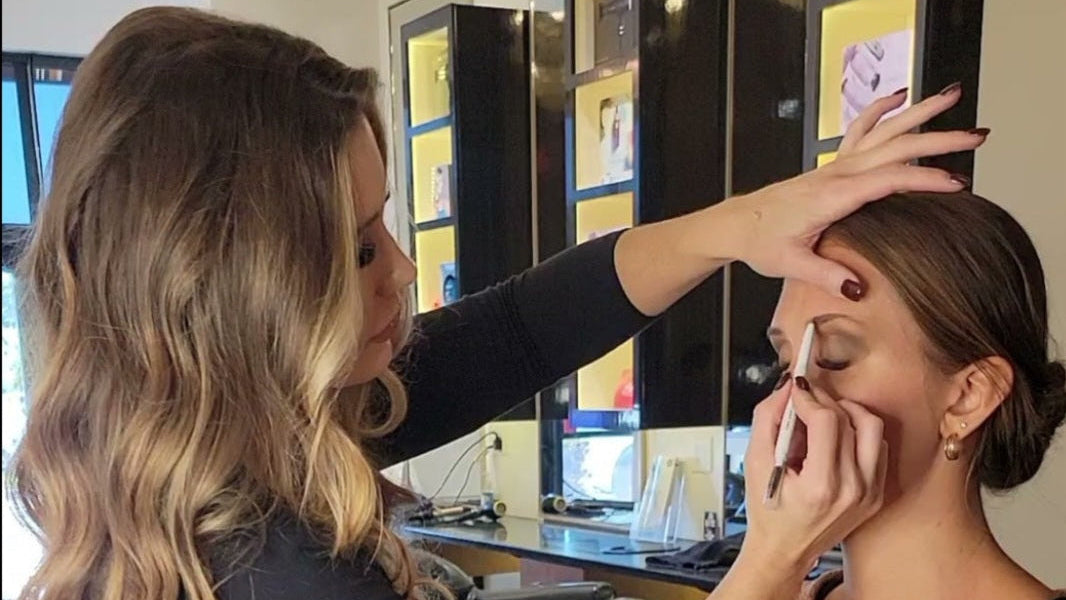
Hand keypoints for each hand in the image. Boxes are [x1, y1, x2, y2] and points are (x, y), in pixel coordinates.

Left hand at [705, 84, 984, 300]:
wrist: (734, 224)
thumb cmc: (760, 242)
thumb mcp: (791, 264)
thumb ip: (827, 274)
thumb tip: (860, 291)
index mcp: (830, 196)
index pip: (886, 180)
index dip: (923, 179)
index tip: (957, 183)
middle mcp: (835, 175)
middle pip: (894, 148)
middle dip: (938, 139)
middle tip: (977, 137)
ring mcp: (833, 167)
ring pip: (882, 132)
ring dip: (917, 114)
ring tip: (952, 96)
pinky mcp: (830, 168)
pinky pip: (859, 132)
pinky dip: (880, 112)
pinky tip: (899, 98)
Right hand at [740, 379, 887, 570]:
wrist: (785, 550)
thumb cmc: (767, 511)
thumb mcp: (754, 461)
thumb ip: (768, 418)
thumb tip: (787, 387)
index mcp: (821, 486)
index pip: (826, 421)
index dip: (808, 397)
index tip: (795, 389)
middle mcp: (853, 489)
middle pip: (850, 419)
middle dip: (823, 400)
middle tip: (804, 397)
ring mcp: (869, 492)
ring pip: (872, 428)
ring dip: (847, 412)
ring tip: (823, 414)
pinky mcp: (876, 493)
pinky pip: (878, 447)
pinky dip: (859, 432)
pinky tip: (837, 436)